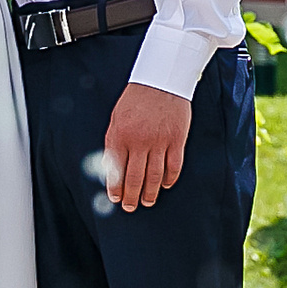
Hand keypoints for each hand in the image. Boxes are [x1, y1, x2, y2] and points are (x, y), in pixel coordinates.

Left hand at [104, 83, 191, 212]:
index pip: (116, 170)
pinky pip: (173, 166)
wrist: (161, 80)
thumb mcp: (116, 118)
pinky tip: (164, 185)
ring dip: (150, 193)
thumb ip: (113, 143)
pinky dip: (169, 179)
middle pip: (135, 178)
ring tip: (147, 202)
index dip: (115, 188)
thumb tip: (110, 168)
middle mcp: (139, 141)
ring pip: (154, 176)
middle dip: (131, 196)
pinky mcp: (177, 140)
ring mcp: (160, 142)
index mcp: (120, 135)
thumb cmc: (135, 99)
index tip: (116, 198)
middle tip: (130, 207)